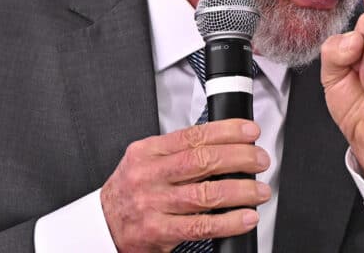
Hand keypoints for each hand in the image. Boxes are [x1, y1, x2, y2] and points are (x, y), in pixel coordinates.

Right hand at [100, 119, 270, 251]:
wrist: (102, 225)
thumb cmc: (130, 191)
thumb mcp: (145, 161)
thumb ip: (177, 151)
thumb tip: (225, 144)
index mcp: (147, 152)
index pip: (192, 135)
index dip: (226, 131)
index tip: (250, 131)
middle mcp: (149, 176)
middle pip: (202, 161)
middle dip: (239, 158)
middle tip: (260, 160)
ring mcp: (153, 204)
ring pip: (206, 194)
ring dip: (241, 191)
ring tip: (260, 190)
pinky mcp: (159, 232)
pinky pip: (201, 226)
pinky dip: (229, 222)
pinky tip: (246, 216)